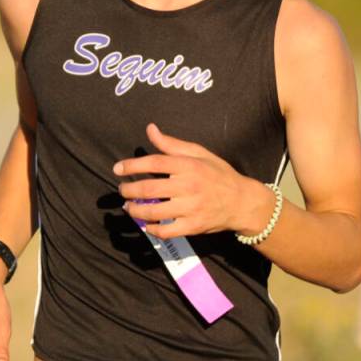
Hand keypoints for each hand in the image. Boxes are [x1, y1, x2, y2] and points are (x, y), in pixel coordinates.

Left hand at [115, 123, 269, 238]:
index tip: (117, 169)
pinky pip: (167, 230)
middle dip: (129, 190)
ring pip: (154, 211)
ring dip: (135, 210)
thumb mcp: (199, 153)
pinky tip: (147, 224)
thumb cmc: (218, 173)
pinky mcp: (193, 226)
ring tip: (129, 207)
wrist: (243, 201)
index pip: (154, 162)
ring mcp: (191, 208)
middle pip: (149, 188)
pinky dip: (152, 228)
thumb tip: (150, 129)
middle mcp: (189, 186)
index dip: (132, 165)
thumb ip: (172, 144)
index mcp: (189, 165)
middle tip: (121, 190)